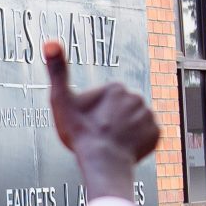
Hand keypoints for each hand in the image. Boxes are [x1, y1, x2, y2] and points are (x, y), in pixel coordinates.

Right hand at [45, 38, 159, 199]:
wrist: (103, 163)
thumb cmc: (80, 134)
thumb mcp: (61, 101)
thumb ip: (57, 71)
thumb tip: (49, 42)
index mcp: (115, 88)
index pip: (106, 99)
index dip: (95, 111)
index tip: (89, 123)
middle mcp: (136, 97)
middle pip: (121, 109)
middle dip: (112, 119)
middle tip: (99, 134)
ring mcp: (148, 116)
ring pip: (134, 121)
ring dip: (125, 129)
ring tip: (112, 142)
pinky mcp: (156, 133)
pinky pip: (145, 134)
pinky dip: (137, 141)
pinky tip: (124, 147)